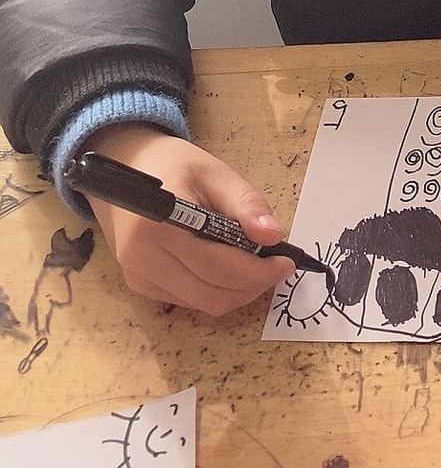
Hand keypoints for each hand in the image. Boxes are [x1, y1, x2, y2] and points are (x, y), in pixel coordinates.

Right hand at [83, 124, 293, 314]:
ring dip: (236, 291)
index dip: (257, 272)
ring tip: (258, 266)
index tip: (287, 262)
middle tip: (278, 266)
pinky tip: (230, 267)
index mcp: (157, 224)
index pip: (216, 265)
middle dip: (252, 285)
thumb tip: (274, 236)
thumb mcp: (215, 173)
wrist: (126, 165)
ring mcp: (137, 275)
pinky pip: (187, 299)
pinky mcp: (138, 284)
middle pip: (210, 293)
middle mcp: (141, 257)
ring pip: (201, 303)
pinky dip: (216, 290)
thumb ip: (245, 204)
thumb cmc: (172, 165)